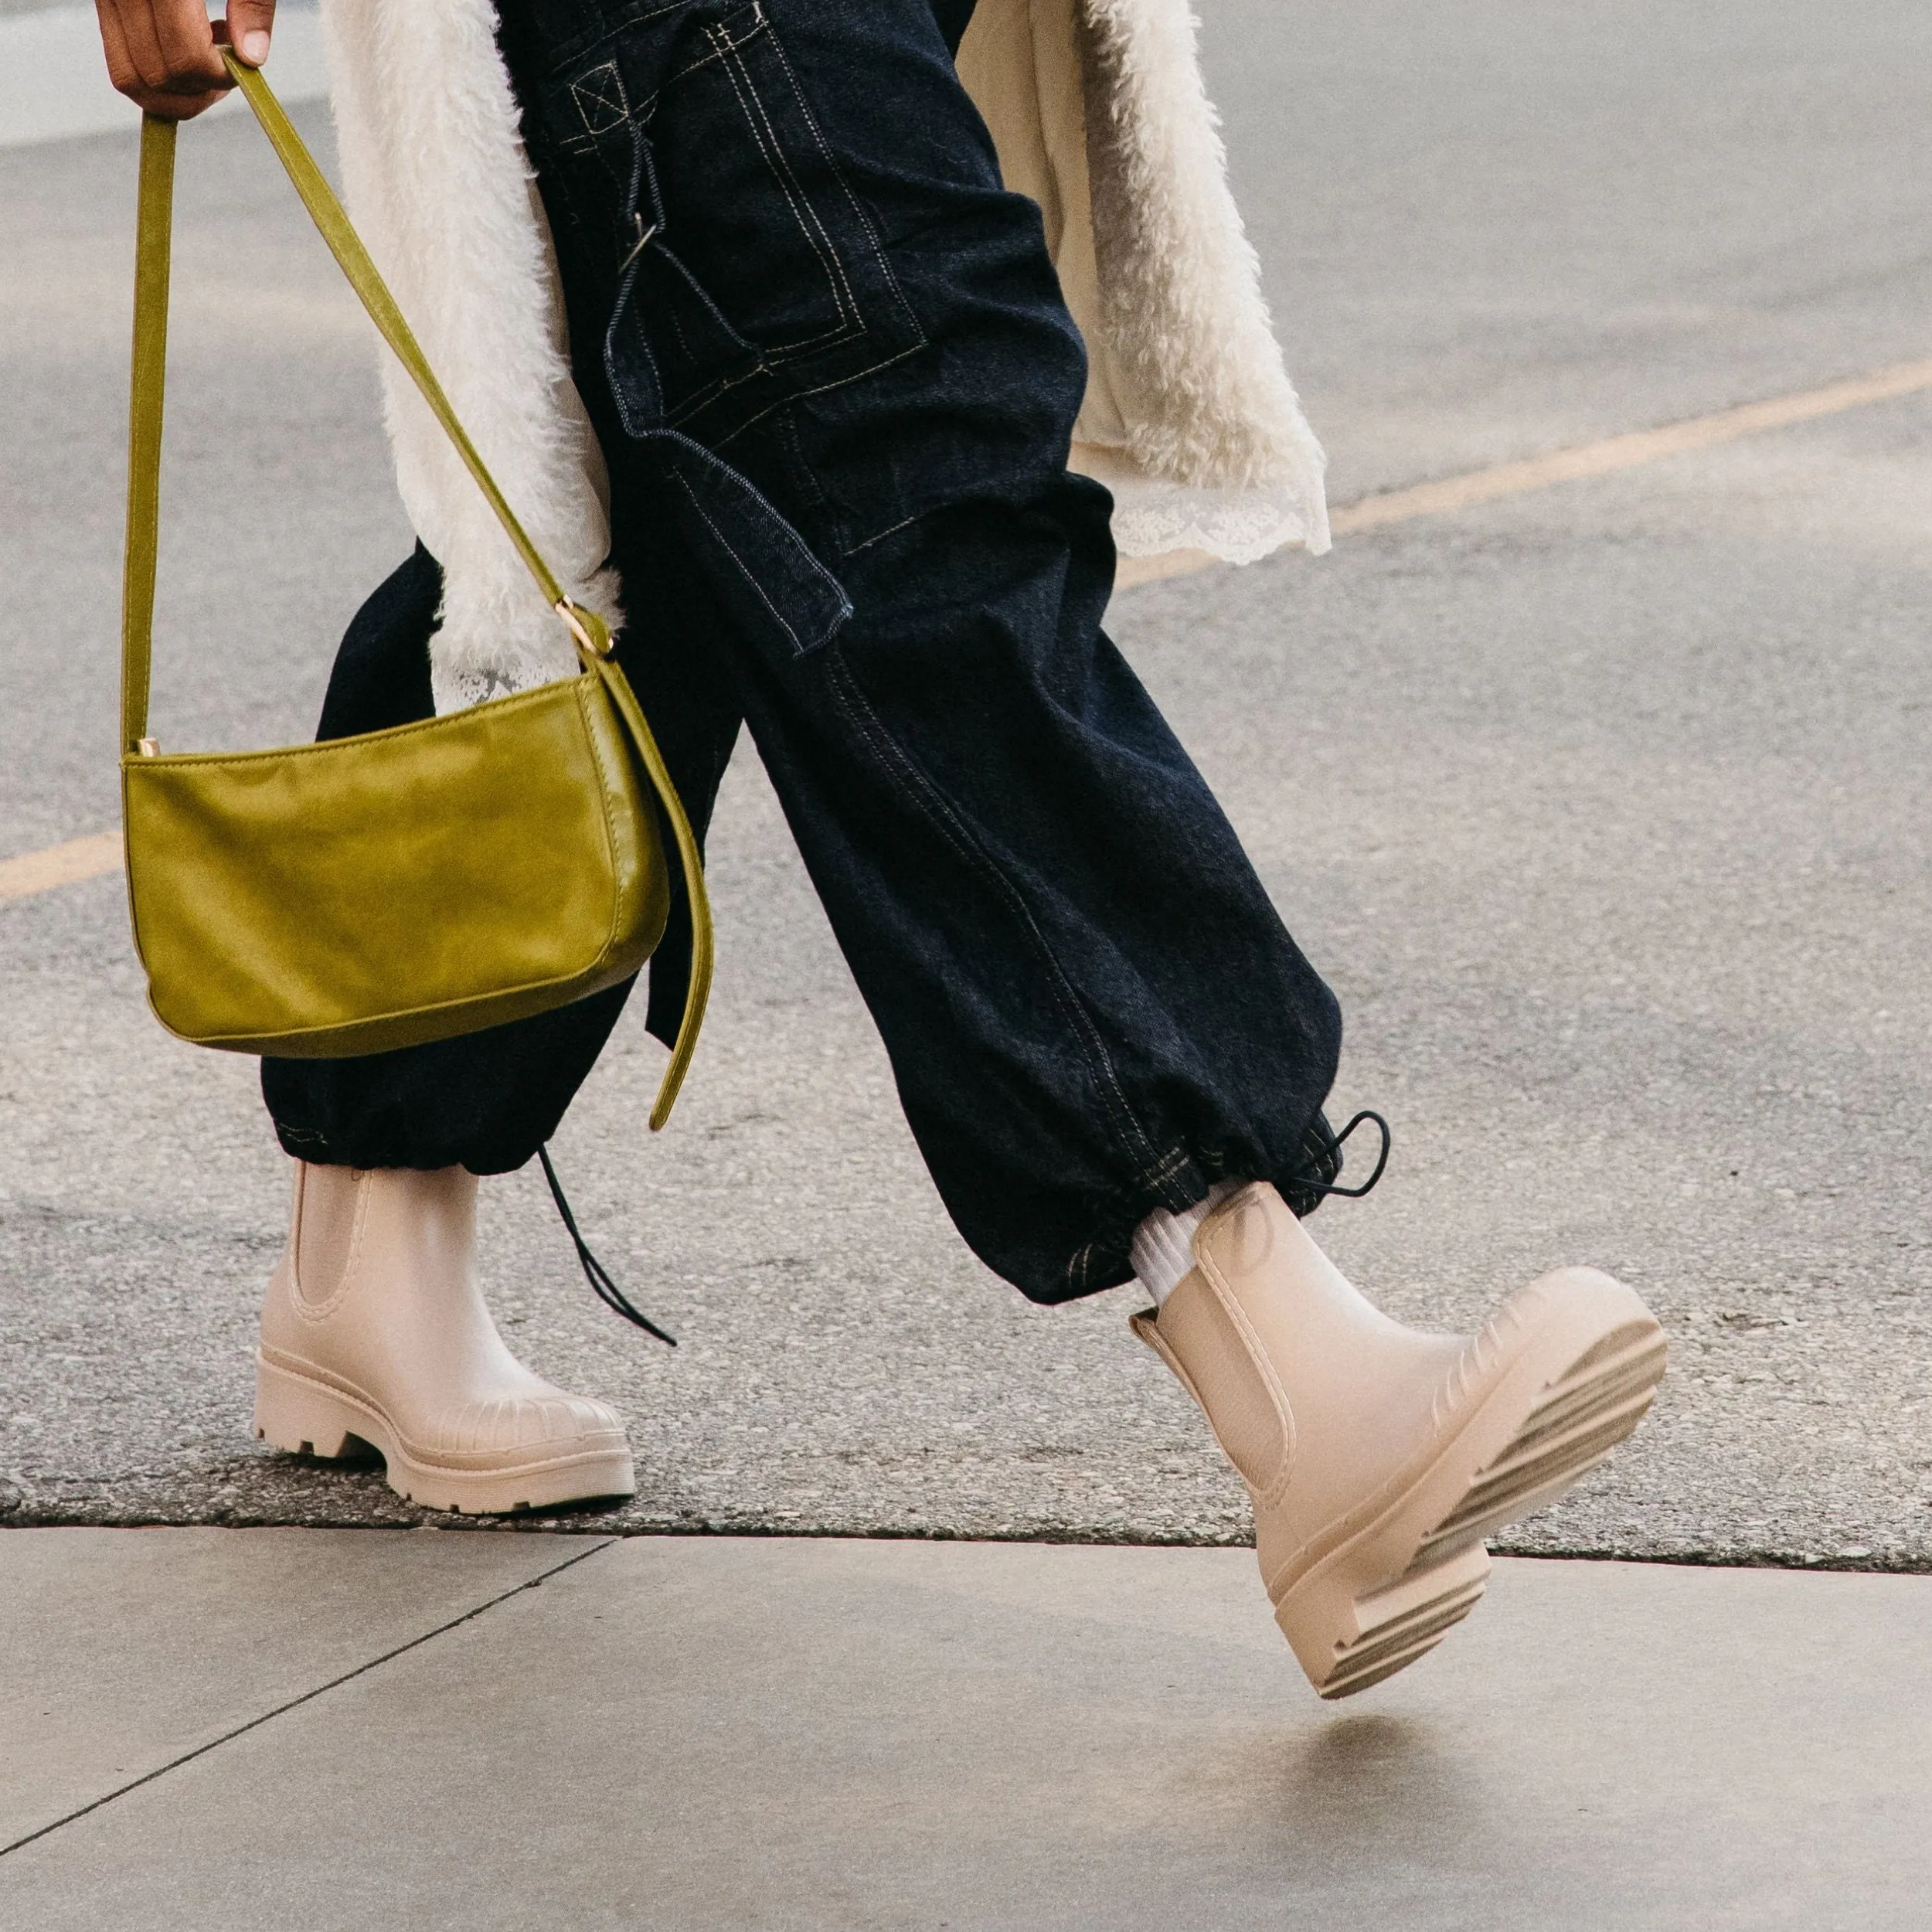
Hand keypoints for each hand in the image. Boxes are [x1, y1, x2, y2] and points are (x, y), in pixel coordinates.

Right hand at [94, 0, 277, 121]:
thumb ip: (252, 3)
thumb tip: (251, 59)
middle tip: (227, 67)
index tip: (242, 64)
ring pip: (130, 79)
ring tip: (207, 57)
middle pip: (157, 78)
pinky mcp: (101, 1)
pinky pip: (120, 60)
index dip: (220, 76)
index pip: (187, 60)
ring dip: (174, 90)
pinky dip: (154, 73)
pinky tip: (184, 44)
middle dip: (199, 90)